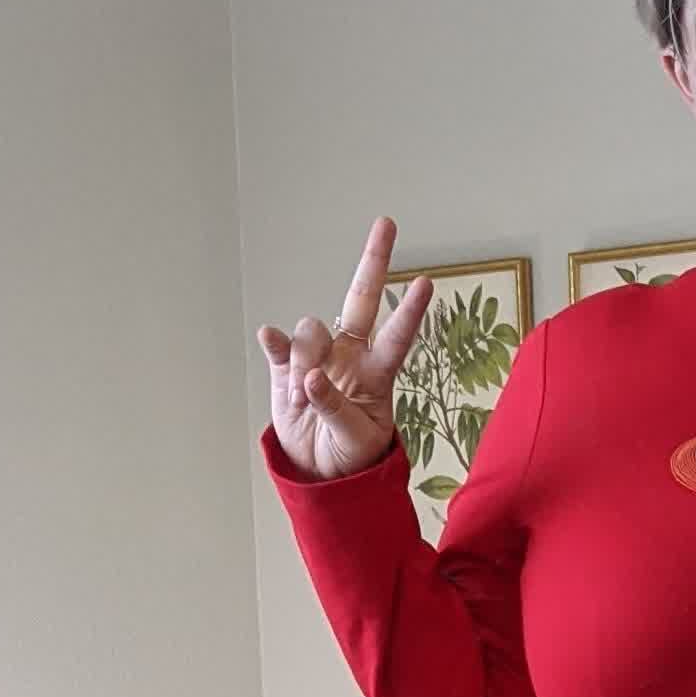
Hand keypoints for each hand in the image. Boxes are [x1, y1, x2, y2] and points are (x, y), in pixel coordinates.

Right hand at [256, 215, 432, 480]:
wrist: (319, 473)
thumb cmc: (351, 455)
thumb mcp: (354, 440)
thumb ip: (335, 408)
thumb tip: (313, 378)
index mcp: (377, 372)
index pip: (397, 336)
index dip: (408, 311)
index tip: (425, 283)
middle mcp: (350, 354)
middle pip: (361, 298)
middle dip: (374, 260)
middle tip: (387, 223)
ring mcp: (318, 356)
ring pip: (311, 332)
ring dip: (306, 364)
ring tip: (305, 401)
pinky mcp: (286, 367)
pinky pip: (280, 345)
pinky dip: (276, 343)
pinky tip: (271, 339)